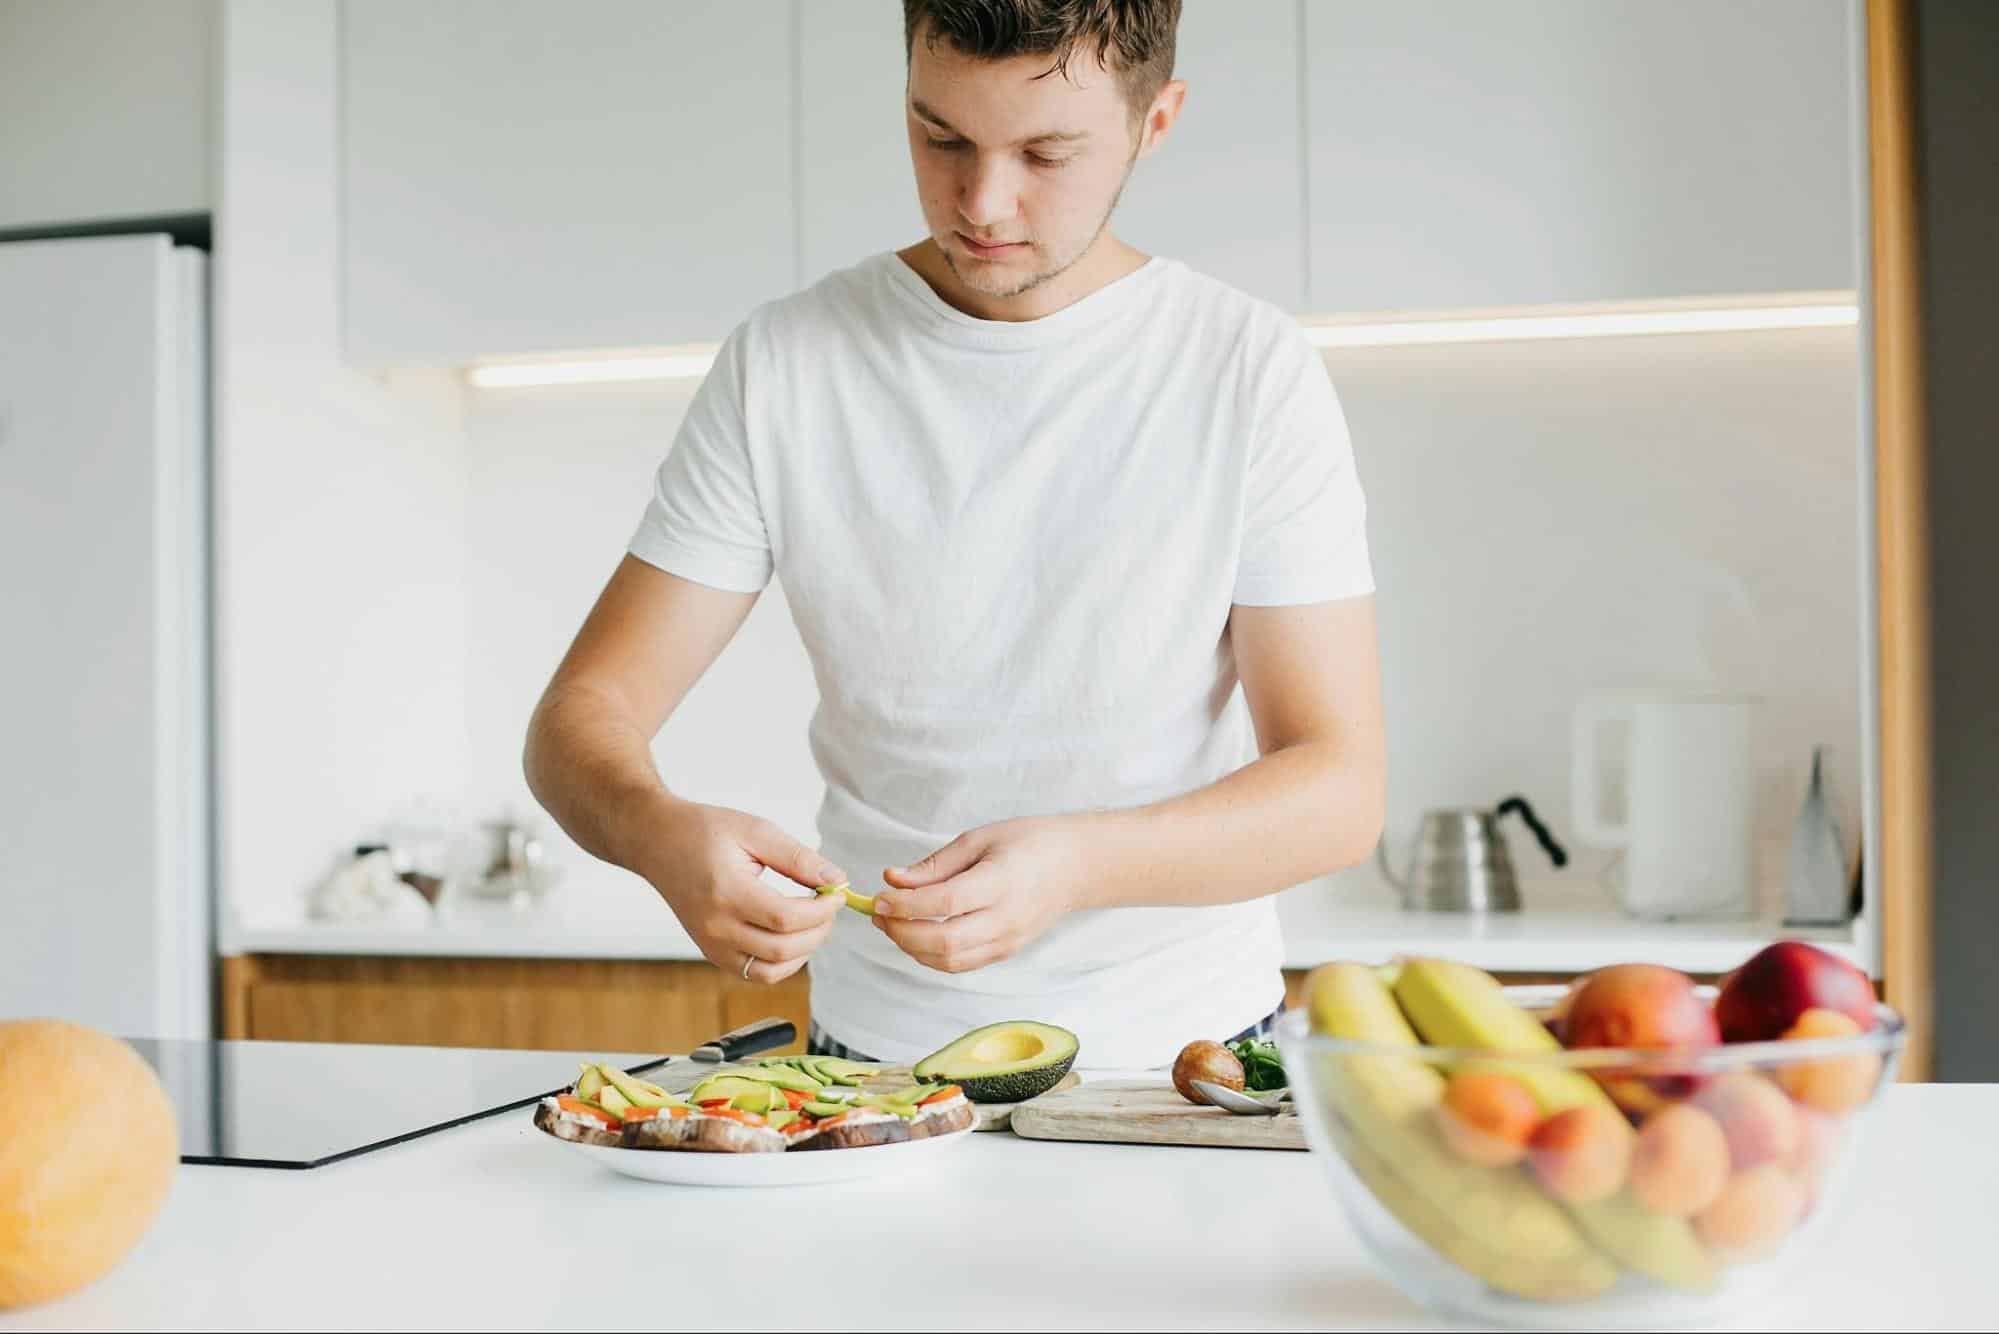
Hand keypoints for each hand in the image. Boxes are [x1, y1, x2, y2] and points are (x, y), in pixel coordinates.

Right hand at [641, 800, 846, 984]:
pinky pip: (756, 973)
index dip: (821, 910)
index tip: (837, 893)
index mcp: (726, 892)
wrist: (657, 843)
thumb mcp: (755, 830)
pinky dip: (782, 962)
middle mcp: (715, 927)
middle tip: (830, 906)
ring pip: (771, 971)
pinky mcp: (712, 953)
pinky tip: (792, 935)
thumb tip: (836, 879)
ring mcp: (711, 945)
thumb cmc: (703, 831)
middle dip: (819, 931)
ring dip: (803, 951)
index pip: (786, 918)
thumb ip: (798, 858)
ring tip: (813, 921)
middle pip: (782, 949)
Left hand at [872, 817, 1087, 973]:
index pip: (945, 903)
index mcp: (1001, 882)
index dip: (906, 904)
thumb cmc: (1029, 842)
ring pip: (949, 961)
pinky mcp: (1006, 952)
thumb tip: (892, 879)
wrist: (1076, 866)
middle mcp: (1006, 918)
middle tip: (879, 914)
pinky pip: (961, 965)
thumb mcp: (980, 838)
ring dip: (912, 948)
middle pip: (944, 941)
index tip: (879, 897)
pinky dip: (932, 956)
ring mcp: (1008, 941)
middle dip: (901, 932)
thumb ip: (936, 864)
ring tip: (892, 925)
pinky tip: (917, 936)